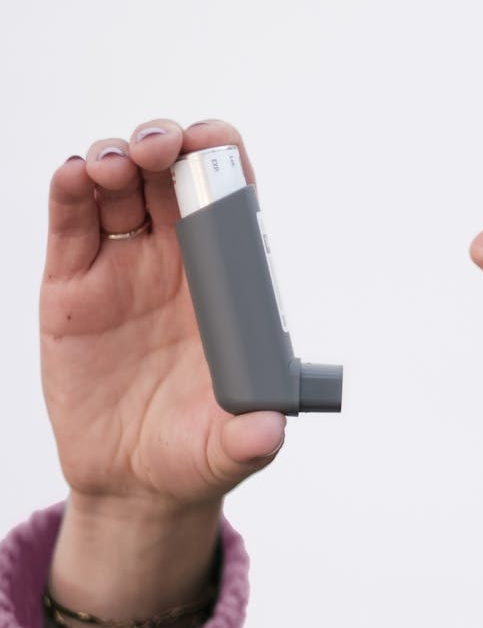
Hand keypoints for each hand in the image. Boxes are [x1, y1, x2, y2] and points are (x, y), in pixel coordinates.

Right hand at [42, 119, 285, 620]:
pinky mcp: (72, 288)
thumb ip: (250, 439)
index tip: (214, 145)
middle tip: (161, 147)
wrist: (133, 482)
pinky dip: (69, 192)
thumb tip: (268, 432)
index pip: (230, 207)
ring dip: (116, 158)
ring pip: (118, 190)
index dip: (223, 165)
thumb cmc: (195, 452)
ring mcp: (121, 270)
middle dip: (167, 146)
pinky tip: (74, 174)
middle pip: (170, 181)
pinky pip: (70, 226)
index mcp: (225, 286)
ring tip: (115, 164)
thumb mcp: (228, 449)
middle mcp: (175, 266)